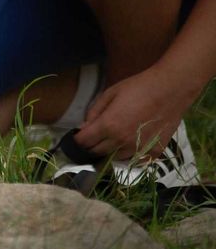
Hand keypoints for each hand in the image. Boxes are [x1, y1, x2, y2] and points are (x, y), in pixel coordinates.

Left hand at [72, 66, 191, 160]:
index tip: (78, 136)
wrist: (170, 90)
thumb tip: (83, 127)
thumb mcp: (109, 94)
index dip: (78, 139)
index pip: (84, 142)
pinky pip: (134, 160)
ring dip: (109, 151)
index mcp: (108, 126)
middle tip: (93, 138)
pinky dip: (128, 155)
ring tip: (112, 139)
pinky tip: (129, 144)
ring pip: (114, 158)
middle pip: (96, 152)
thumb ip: (93, 112)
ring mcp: (138, 149)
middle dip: (90, 146)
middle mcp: (122, 141)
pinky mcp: (153, 152)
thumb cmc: (138, 88)